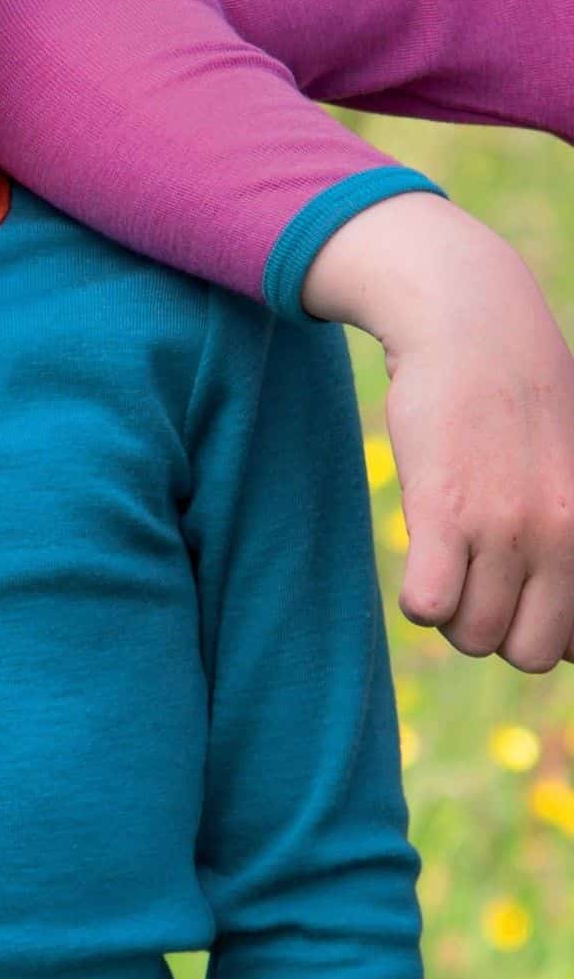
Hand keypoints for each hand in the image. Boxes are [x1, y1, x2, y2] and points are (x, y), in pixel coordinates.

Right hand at [301, 193, 573, 671]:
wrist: (473, 324)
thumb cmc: (522, 402)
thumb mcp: (573, 472)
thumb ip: (571, 539)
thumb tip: (570, 642)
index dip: (540, 627)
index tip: (518, 590)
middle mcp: (564, 535)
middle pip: (528, 654)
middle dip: (498, 630)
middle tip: (478, 577)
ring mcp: (507, 526)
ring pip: (472, 636)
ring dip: (452, 609)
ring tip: (449, 556)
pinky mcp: (446, 512)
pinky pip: (427, 606)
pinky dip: (419, 597)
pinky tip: (423, 555)